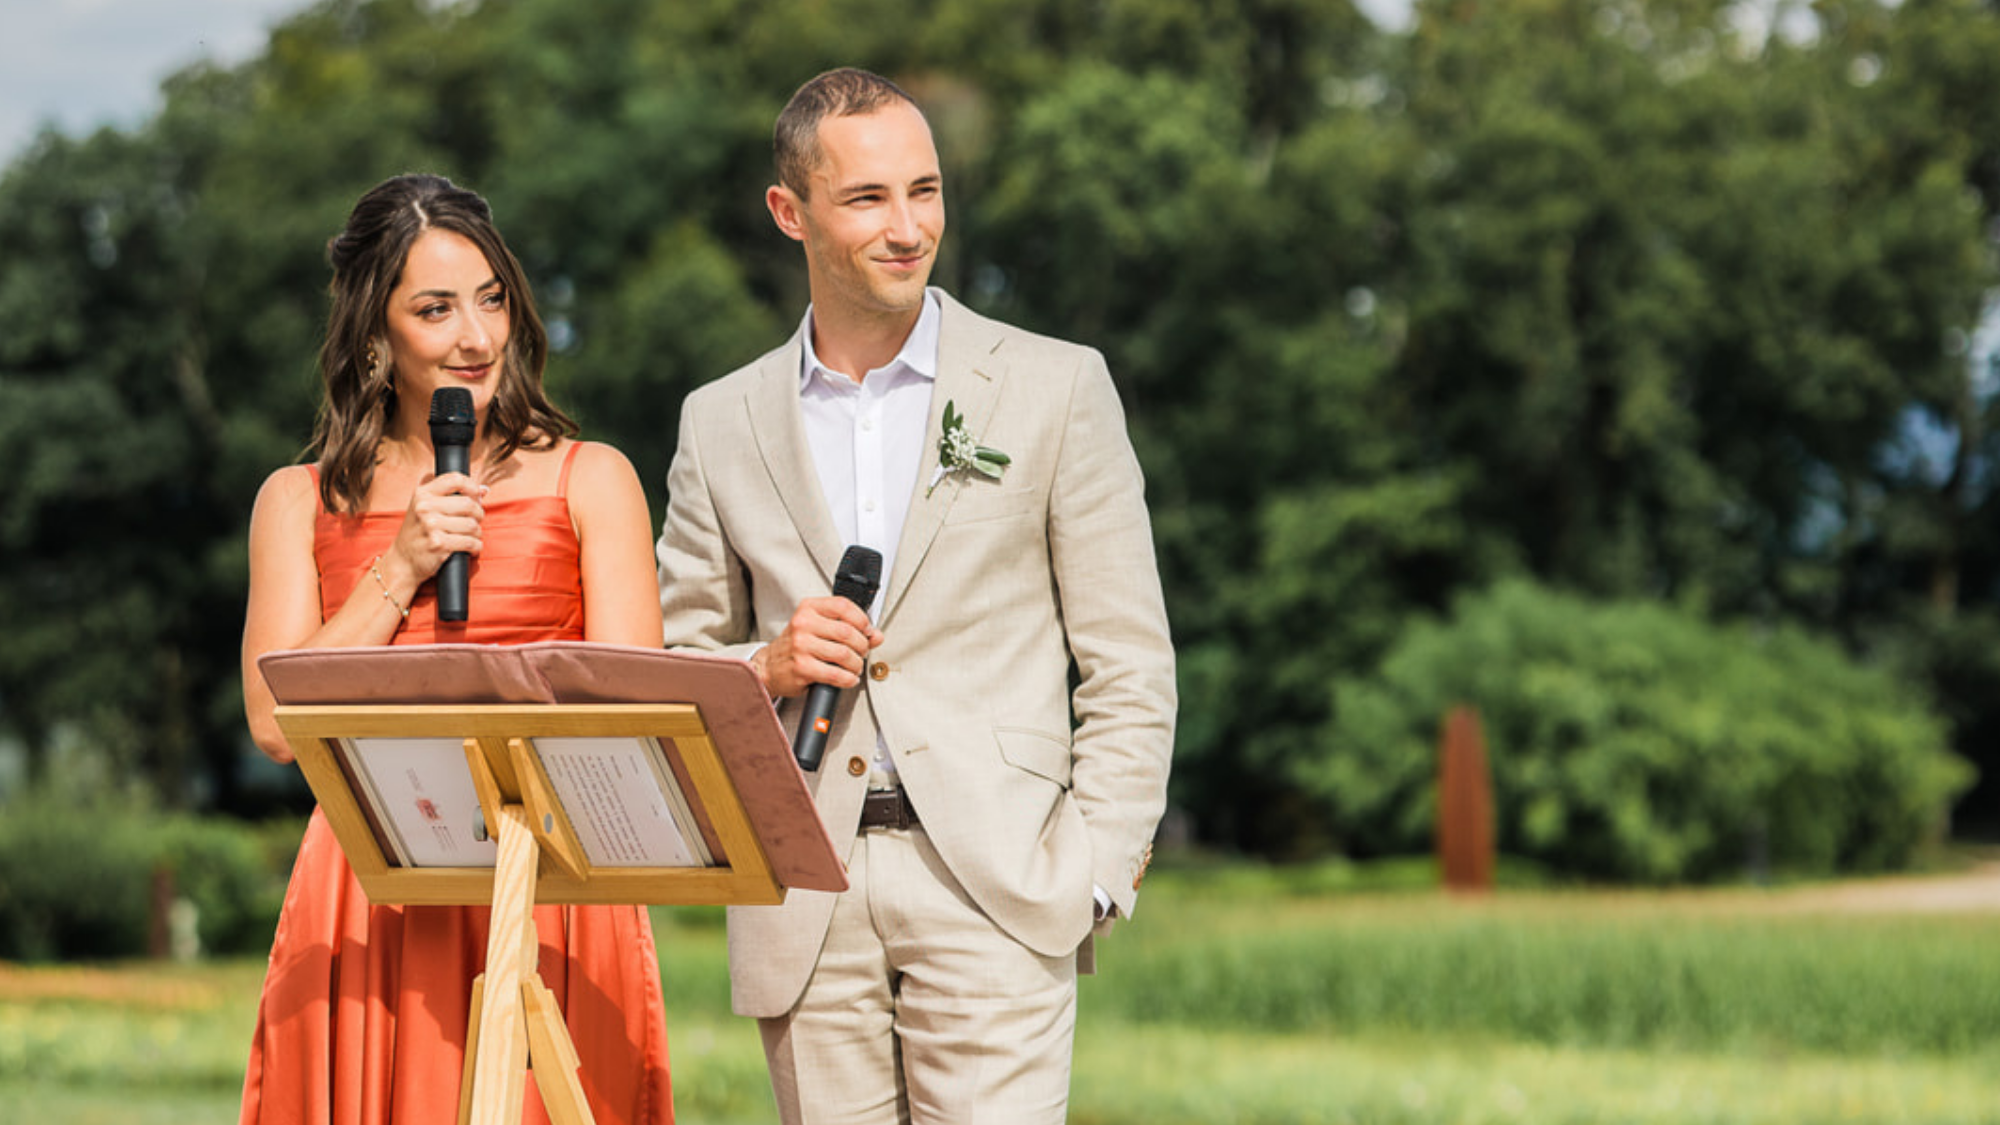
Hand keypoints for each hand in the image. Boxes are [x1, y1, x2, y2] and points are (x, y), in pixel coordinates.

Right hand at [382, 471, 487, 586]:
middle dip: (478, 514)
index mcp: (422, 494)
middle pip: (469, 504)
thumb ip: (451, 496)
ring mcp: (431, 526)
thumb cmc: (418, 533)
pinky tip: (470, 549)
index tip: (476, 496)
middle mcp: (425, 507)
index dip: (472, 487)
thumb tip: (484, 489)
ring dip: (477, 533)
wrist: (403, 561)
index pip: (455, 479)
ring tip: (471, 537)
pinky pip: (471, 542)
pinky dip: (475, 547)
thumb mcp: (425, 508)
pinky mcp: (439, 544)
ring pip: (472, 525)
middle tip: (474, 521)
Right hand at [753, 595, 884, 697]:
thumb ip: (848, 628)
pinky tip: (848, 678)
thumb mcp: (819, 628)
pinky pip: (836, 674)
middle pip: (848, 632)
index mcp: (809, 608)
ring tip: (854, 667)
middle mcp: (803, 624)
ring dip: (856, 665)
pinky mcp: (802, 667)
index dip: (862, 619)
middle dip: (862, 646)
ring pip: (844, 654)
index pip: (843, 606)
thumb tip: (876, 635)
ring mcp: (801, 645)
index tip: (867, 630)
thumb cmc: (795, 646)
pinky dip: (848, 679)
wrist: (768, 667)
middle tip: (861, 653)